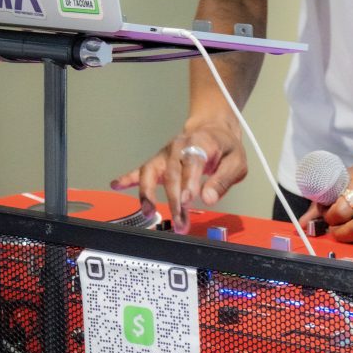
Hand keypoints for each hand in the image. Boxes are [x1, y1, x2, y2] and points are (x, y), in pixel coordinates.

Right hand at [111, 116, 246, 233]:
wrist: (212, 129)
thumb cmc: (225, 147)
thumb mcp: (236, 162)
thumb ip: (223, 180)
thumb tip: (208, 198)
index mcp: (200, 143)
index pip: (192, 163)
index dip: (189, 182)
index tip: (187, 201)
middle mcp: (178, 147)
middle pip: (172, 173)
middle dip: (174, 200)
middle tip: (180, 223)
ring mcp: (165, 155)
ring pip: (151, 172)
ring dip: (148, 193)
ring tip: (147, 212)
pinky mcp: (157, 162)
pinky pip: (140, 170)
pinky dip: (128, 178)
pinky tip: (116, 185)